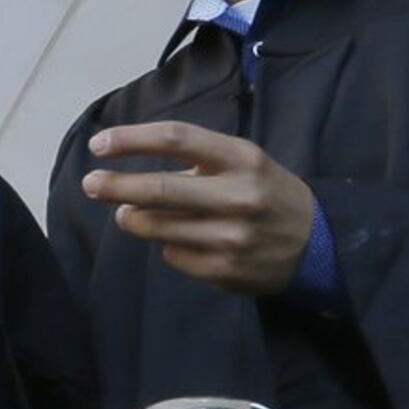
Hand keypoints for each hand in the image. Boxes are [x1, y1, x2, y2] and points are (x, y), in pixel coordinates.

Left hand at [79, 121, 319, 295]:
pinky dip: (168, 244)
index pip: (177, 139)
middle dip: (115, 186)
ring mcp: (231, 236)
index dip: (132, 139)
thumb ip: (197, 160)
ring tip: (129, 212)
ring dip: (134, 218)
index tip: (100, 143)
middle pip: (159, 189)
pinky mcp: (224, 270)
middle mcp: (238, 196)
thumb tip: (132, 174)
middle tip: (89, 183)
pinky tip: (182, 239)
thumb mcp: (245, 163)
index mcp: (242, 158)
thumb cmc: (268, 193)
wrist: (319, 245)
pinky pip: (173, 254)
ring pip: (158, 227)